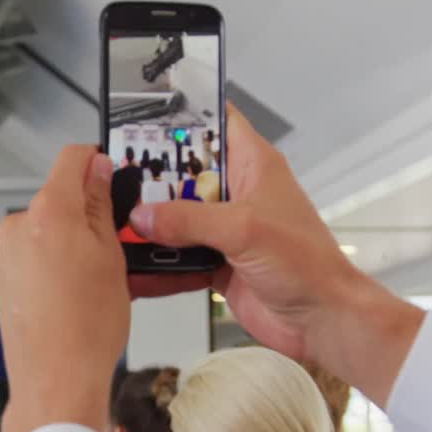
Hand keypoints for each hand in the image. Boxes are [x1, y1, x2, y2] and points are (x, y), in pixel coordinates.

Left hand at [0, 146, 128, 431]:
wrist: (55, 381)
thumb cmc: (87, 328)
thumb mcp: (111, 257)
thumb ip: (100, 206)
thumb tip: (97, 170)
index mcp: (48, 212)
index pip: (71, 158)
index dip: (96, 162)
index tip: (112, 175)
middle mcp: (18, 227)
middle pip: (57, 198)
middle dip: (85, 213)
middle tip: (114, 245)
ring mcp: (5, 255)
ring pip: (46, 230)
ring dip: (69, 242)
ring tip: (94, 279)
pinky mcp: (1, 279)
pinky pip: (33, 257)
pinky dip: (54, 265)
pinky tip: (73, 294)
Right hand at [127, 103, 422, 405]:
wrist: (319, 320)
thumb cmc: (303, 263)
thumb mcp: (243, 229)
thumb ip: (188, 220)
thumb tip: (141, 217)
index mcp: (252, 166)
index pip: (217, 122)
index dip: (184, 114)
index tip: (142, 112)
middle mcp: (237, 192)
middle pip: (185, 172)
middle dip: (151, 175)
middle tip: (112, 172)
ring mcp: (225, 229)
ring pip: (177, 215)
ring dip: (150, 221)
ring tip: (112, 216)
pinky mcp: (215, 262)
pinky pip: (178, 255)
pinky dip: (157, 259)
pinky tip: (131, 260)